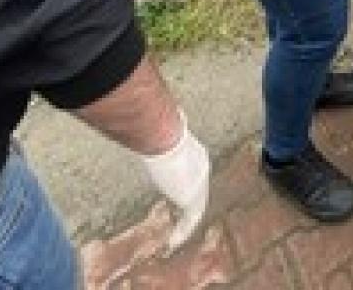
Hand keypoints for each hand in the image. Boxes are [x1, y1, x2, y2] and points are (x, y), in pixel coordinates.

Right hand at [140, 112, 210, 250]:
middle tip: (181, 222)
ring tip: (176, 239)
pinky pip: (189, 220)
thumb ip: (160, 129)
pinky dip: (182, 232)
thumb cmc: (159, 130)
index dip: (187, 186)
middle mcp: (202, 170)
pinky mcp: (192, 197)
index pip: (195, 175)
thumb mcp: (161, 132)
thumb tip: (150, 111)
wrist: (164, 137)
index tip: (178, 195)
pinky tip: (173, 242)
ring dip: (186, 225)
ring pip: (196, 209)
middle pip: (199, 193)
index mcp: (197, 156)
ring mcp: (200, 184)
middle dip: (191, 208)